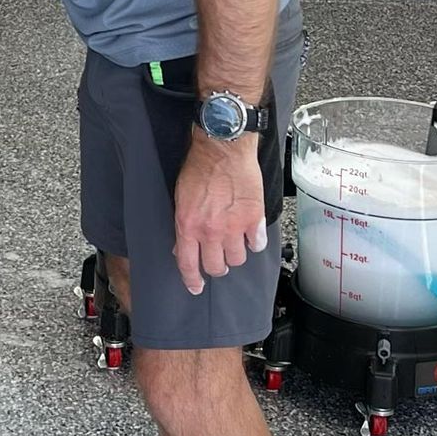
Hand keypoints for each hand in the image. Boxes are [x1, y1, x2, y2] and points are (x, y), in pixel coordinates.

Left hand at [172, 128, 268, 294]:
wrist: (223, 148)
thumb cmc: (199, 167)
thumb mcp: (180, 198)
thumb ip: (183, 225)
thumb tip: (182, 247)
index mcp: (188, 226)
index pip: (188, 264)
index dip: (192, 280)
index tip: (196, 288)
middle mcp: (210, 231)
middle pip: (216, 266)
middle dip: (217, 266)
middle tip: (219, 260)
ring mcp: (234, 227)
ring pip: (238, 259)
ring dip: (236, 253)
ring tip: (235, 241)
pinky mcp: (254, 219)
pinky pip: (256, 244)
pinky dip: (254, 242)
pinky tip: (251, 233)